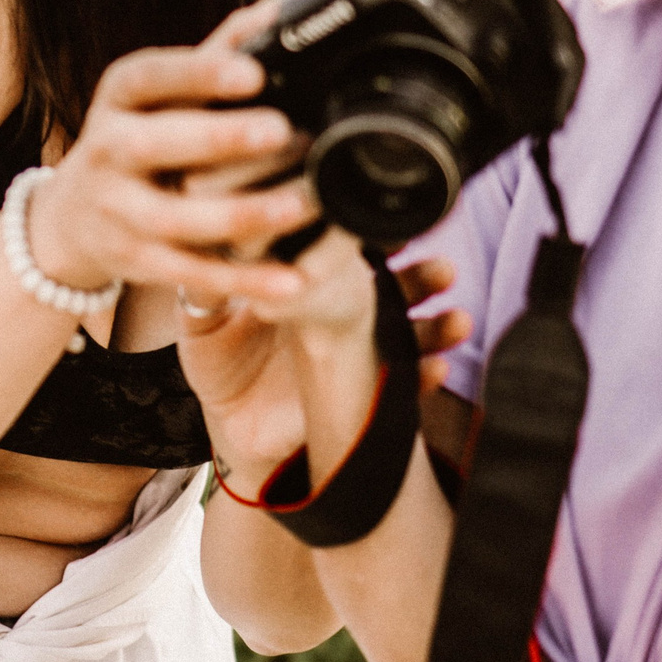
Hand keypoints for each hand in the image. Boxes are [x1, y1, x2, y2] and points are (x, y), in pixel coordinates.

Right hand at [28, 32, 313, 306]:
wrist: (70, 217)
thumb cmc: (134, 139)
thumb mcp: (158, 93)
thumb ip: (217, 52)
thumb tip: (278, 8)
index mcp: (119, 97)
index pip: (151, 77)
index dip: (199, 74)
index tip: (253, 71)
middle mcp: (107, 149)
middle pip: (157, 144)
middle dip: (218, 139)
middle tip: (282, 131)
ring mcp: (116, 210)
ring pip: (177, 217)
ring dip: (242, 212)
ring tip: (300, 205)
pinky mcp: (134, 262)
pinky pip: (193, 272)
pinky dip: (244, 278)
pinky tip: (292, 278)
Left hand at [179, 232, 471, 484]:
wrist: (234, 431)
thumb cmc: (218, 366)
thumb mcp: (204, 326)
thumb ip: (206, 294)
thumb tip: (209, 253)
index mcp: (304, 283)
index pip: (345, 252)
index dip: (372, 239)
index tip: (394, 230)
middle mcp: (340, 312)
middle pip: (393, 285)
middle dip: (423, 277)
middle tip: (443, 271)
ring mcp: (358, 353)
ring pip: (411, 331)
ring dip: (439, 324)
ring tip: (457, 322)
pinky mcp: (365, 396)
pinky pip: (406, 387)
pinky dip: (425, 378)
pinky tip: (437, 372)